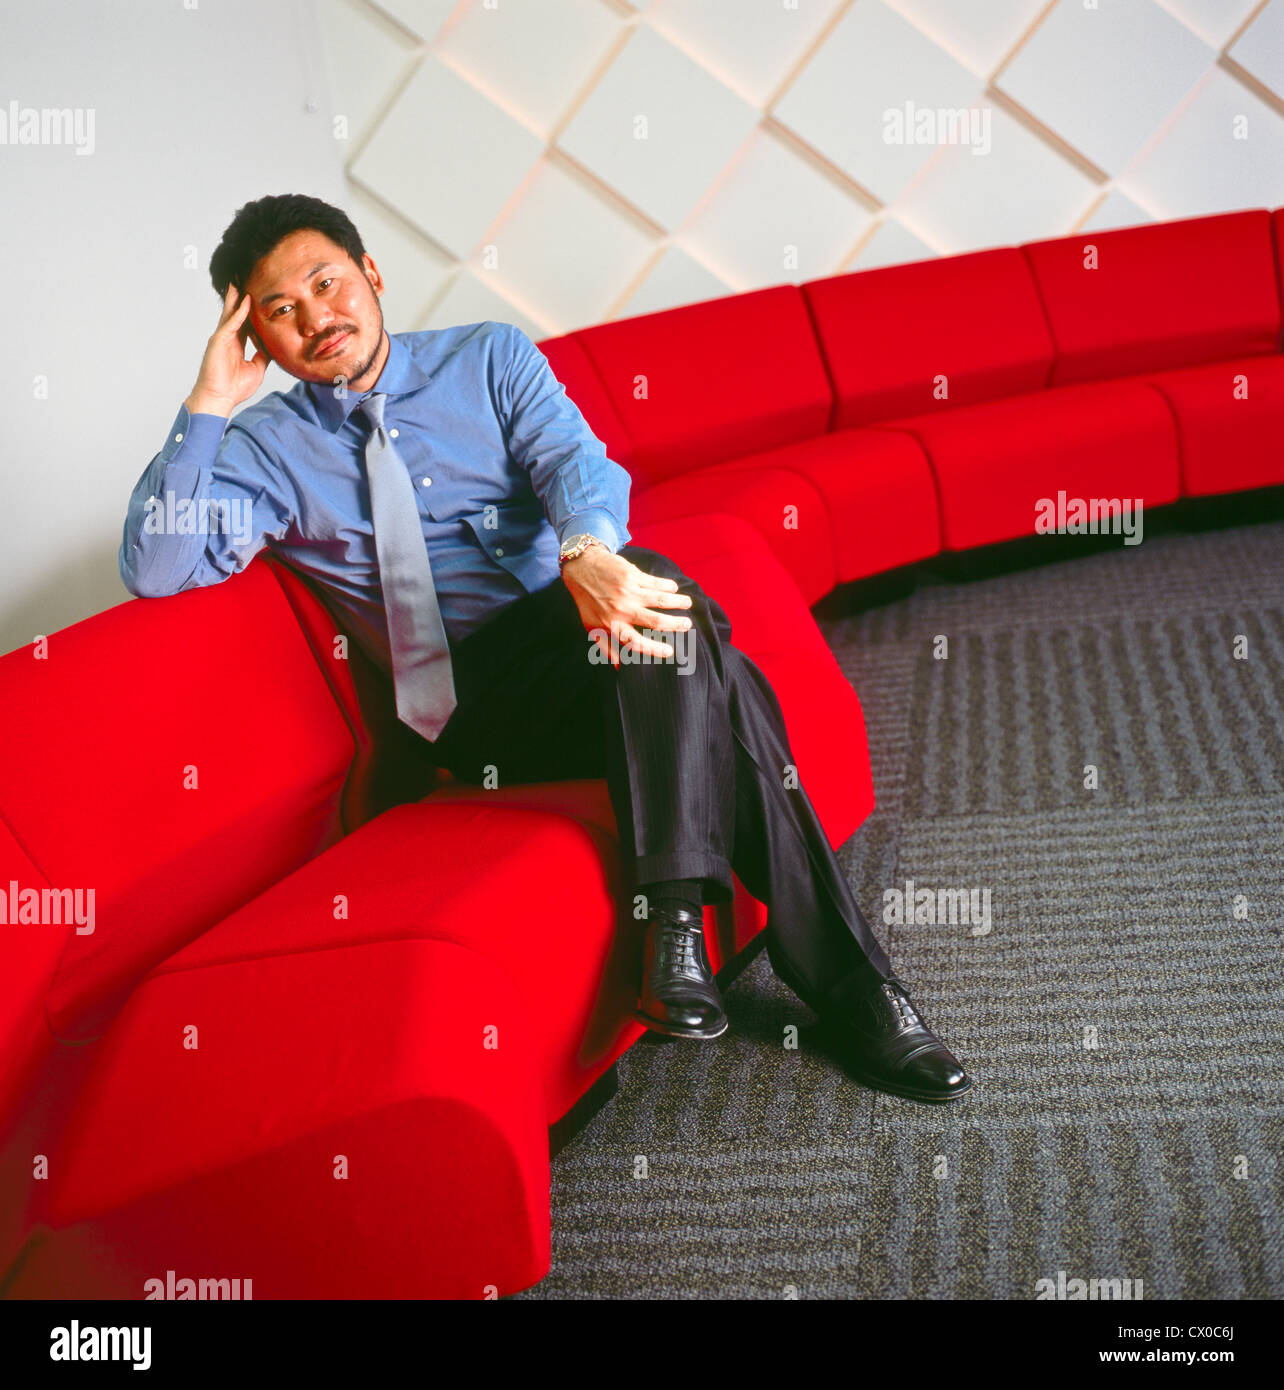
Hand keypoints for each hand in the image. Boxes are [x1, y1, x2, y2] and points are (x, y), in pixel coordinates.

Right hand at [184, 283, 269, 417]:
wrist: (219, 399)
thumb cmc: (234, 388)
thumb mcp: (257, 369)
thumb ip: (263, 356)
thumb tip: (270, 347)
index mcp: (236, 345)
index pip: (245, 323)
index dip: (251, 311)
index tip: (258, 298)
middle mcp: (228, 339)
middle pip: (235, 313)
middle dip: (240, 298)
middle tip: (245, 280)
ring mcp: (221, 338)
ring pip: (230, 313)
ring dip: (236, 298)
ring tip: (240, 281)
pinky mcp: (218, 341)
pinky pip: (231, 323)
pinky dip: (239, 312)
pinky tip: (245, 301)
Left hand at [561, 546, 693, 666]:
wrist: (581, 568)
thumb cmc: (587, 601)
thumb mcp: (591, 627)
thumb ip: (606, 647)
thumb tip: (619, 667)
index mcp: (612, 626)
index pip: (636, 643)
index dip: (655, 650)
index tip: (669, 652)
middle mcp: (622, 610)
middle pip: (655, 621)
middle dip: (675, 625)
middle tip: (687, 625)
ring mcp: (628, 591)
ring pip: (660, 599)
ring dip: (677, 602)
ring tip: (688, 603)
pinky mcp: (632, 575)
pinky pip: (655, 582)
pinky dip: (668, 585)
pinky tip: (674, 588)